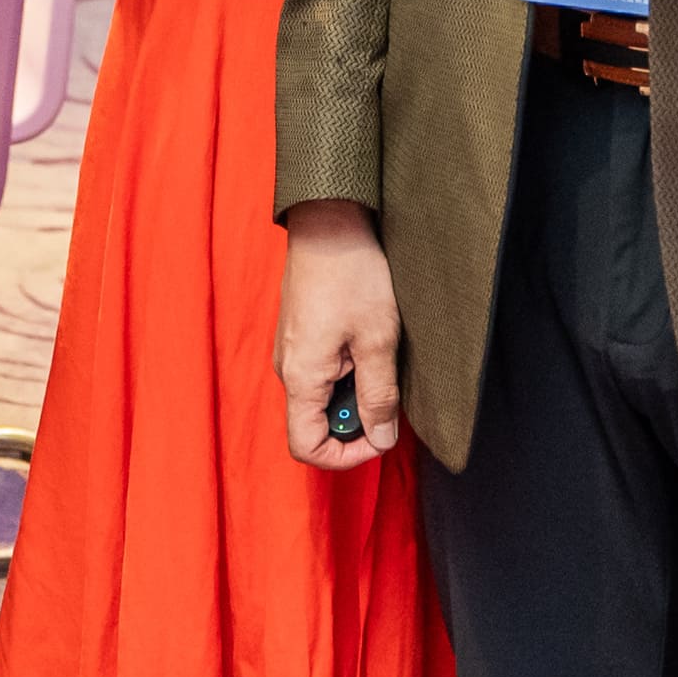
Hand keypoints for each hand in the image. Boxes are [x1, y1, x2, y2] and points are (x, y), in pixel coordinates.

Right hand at [276, 202, 402, 466]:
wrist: (328, 220)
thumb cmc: (353, 275)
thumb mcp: (377, 339)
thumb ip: (378, 395)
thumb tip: (381, 439)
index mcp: (301, 378)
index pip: (307, 448)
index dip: (346, 456)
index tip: (381, 436)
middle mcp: (288, 369)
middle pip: (316, 423)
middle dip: (356, 420)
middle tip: (389, 391)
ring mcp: (291, 350)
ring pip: (321, 397)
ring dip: (354, 392)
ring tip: (381, 357)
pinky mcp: (300, 334)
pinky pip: (320, 371)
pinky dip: (346, 370)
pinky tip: (368, 340)